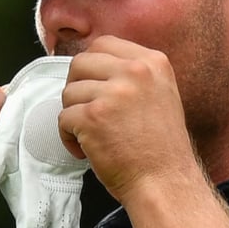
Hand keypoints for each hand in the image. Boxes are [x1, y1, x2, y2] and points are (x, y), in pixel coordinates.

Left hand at [59, 37, 199, 204]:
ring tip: (92, 135)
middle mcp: (134, 72)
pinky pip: (63, 118)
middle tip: (88, 112)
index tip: (94, 87)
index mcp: (152, 62)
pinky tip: (87, 149)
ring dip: (74, 115)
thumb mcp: (161, 94)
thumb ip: (134, 75)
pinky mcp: (92, 117)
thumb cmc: (161, 149)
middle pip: (81, 62)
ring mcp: (113, 94)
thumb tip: (97, 67)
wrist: (165, 183)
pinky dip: (69, 137)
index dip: (92, 66)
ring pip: (69, 92)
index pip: (104, 44)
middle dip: (78, 88)